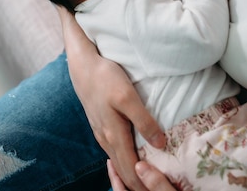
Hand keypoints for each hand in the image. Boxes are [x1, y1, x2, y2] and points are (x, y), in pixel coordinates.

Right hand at [58, 8, 165, 190]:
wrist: (83, 66)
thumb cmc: (106, 78)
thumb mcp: (128, 96)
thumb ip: (144, 121)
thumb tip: (160, 144)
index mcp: (114, 136)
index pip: (131, 173)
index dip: (146, 185)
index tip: (163, 186)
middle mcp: (106, 141)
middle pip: (125, 174)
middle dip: (142, 184)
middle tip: (163, 185)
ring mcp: (102, 135)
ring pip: (120, 164)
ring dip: (135, 174)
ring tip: (155, 175)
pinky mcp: (102, 128)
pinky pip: (116, 154)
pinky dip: (128, 162)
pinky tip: (140, 158)